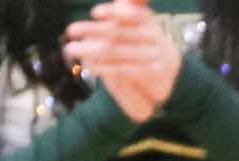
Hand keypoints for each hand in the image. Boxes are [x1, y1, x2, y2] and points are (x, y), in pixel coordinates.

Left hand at [63, 1, 179, 122]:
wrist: (167, 75)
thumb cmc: (142, 43)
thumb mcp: (137, 22)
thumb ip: (130, 5)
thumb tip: (122, 0)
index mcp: (149, 21)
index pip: (132, 14)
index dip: (113, 12)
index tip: (95, 13)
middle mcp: (153, 37)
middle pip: (118, 32)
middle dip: (92, 30)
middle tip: (71, 30)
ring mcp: (153, 56)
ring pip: (116, 51)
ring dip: (90, 50)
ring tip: (71, 49)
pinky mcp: (149, 74)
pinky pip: (122, 70)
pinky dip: (103, 67)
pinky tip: (88, 65)